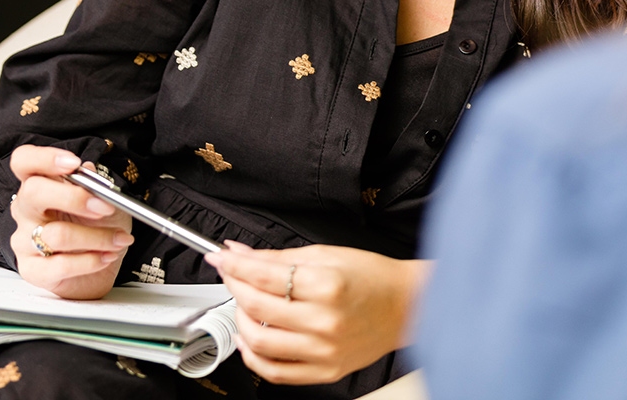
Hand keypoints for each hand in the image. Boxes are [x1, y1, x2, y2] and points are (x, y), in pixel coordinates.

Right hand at [8, 145, 133, 299]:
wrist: (99, 267)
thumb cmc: (97, 229)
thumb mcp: (103, 201)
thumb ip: (93, 185)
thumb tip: (88, 171)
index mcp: (40, 185)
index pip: (24, 161)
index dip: (44, 158)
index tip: (73, 163)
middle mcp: (26, 211)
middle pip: (33, 192)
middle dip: (75, 197)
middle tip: (105, 207)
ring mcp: (24, 241)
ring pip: (56, 234)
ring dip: (97, 237)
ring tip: (119, 239)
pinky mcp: (32, 271)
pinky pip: (60, 265)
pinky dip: (91, 261)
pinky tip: (106, 257)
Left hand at [207, 242, 430, 384]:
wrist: (406, 306)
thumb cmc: (372, 277)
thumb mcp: (326, 255)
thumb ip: (278, 256)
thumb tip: (240, 253)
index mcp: (327, 285)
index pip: (264, 275)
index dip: (235, 265)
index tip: (220, 258)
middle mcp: (325, 321)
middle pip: (257, 307)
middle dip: (234, 287)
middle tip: (231, 276)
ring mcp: (324, 350)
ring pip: (259, 342)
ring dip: (240, 321)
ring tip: (243, 307)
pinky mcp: (325, 371)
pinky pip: (276, 373)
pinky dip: (254, 357)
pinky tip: (251, 341)